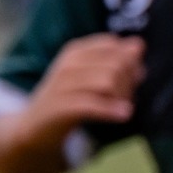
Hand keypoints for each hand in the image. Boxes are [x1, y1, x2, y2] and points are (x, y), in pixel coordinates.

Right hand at [27, 35, 143, 137]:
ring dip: (123, 97)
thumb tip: (138, 45)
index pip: (112, 45)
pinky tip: (124, 114)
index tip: (132, 78)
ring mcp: (62, 85)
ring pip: (107, 82)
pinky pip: (92, 104)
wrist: (34, 127)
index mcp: (76, 52)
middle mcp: (68, 64)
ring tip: (123, 108)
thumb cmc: (70, 100)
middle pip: (116, 64)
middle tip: (127, 97)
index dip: (129, 61)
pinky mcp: (60, 107)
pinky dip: (111, 109)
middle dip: (129, 81)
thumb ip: (116, 62)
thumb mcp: (92, 77)